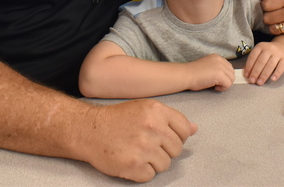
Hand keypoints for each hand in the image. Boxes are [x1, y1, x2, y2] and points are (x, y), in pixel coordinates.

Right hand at [81, 99, 197, 182]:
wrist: (89, 130)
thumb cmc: (117, 119)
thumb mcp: (144, 108)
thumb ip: (170, 118)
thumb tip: (194, 129)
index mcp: (156, 111)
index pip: (185, 129)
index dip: (177, 136)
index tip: (165, 137)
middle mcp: (152, 128)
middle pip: (177, 149)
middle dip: (165, 150)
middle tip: (147, 144)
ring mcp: (143, 148)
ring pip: (165, 164)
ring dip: (153, 162)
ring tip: (138, 152)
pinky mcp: (133, 165)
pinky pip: (150, 175)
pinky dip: (141, 172)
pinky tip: (131, 160)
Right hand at [186, 53, 234, 91]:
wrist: (186, 75)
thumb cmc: (193, 73)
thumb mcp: (207, 66)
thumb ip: (216, 68)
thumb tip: (224, 76)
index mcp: (217, 57)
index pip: (228, 67)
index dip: (224, 75)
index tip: (215, 79)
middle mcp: (220, 60)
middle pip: (232, 73)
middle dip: (226, 80)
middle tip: (215, 83)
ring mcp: (220, 67)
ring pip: (231, 79)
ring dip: (224, 84)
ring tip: (214, 85)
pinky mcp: (220, 75)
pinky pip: (228, 84)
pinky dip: (223, 88)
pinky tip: (214, 87)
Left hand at [243, 42, 283, 84]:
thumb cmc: (269, 53)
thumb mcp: (260, 53)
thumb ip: (253, 61)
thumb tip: (246, 73)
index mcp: (260, 46)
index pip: (253, 57)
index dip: (249, 66)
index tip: (247, 75)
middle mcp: (269, 49)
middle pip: (261, 61)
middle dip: (256, 72)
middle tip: (252, 80)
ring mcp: (278, 53)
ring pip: (270, 65)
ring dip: (264, 75)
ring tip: (260, 82)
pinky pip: (281, 67)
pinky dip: (277, 73)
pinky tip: (272, 79)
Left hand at [257, 0, 283, 37]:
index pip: (266, 4)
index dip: (265, 5)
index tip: (269, 5)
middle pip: (267, 18)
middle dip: (267, 16)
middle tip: (273, 14)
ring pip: (273, 28)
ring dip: (274, 24)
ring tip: (280, 19)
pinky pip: (282, 33)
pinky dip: (283, 30)